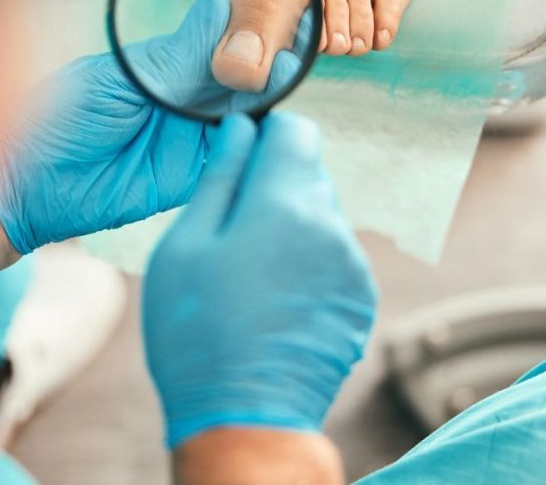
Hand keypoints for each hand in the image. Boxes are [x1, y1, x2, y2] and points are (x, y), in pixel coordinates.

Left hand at [0, 0, 298, 254]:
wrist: (26, 181)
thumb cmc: (59, 116)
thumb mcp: (118, 78)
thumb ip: (173, 54)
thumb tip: (218, 4)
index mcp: (168, 68)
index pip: (221, 45)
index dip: (251, 33)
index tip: (278, 15)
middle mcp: (186, 102)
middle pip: (243, 80)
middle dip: (269, 62)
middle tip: (290, 45)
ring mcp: (190, 141)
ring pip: (245, 118)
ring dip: (267, 97)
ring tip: (286, 71)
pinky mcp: (189, 179)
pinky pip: (231, 161)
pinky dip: (253, 144)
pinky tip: (271, 123)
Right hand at [142, 113, 377, 447]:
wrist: (243, 418)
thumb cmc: (197, 331)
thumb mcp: (185, 244)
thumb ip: (220, 176)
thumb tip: (239, 127)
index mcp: (287, 205)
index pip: (296, 128)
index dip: (263, 134)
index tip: (237, 158)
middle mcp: (333, 228)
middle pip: (309, 172)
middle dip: (271, 185)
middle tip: (229, 230)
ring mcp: (353, 267)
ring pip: (321, 215)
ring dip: (289, 224)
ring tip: (248, 272)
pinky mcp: (359, 299)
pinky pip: (332, 254)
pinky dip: (306, 260)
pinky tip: (272, 296)